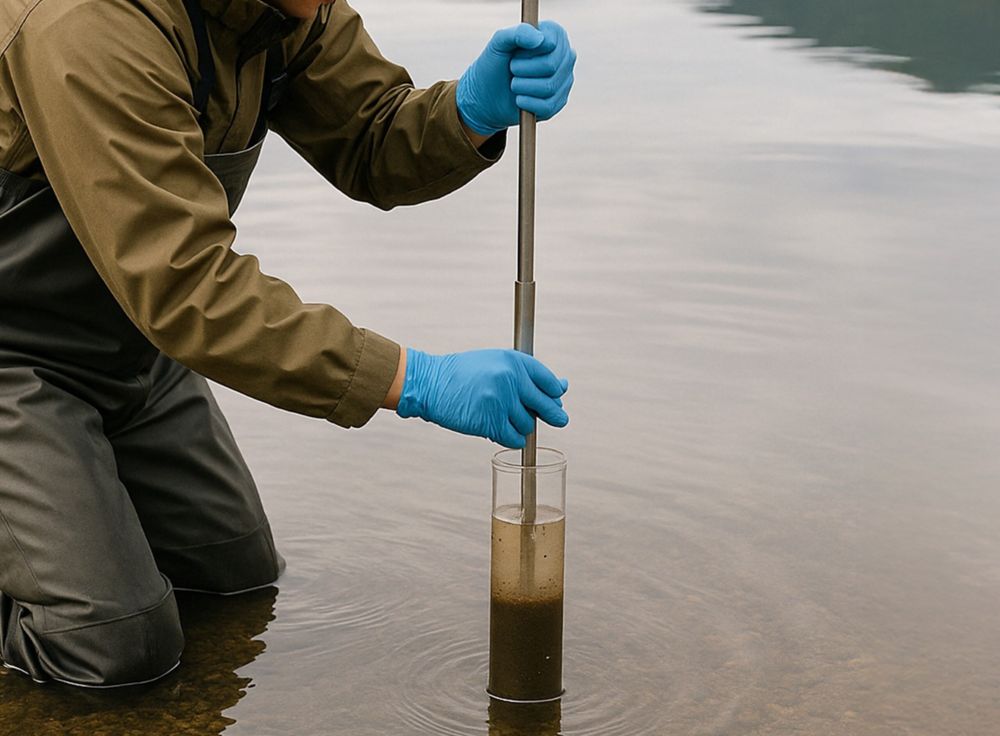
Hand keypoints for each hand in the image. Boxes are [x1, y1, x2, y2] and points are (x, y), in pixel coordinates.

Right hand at [396, 348, 568, 447]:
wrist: (431, 383)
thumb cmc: (463, 373)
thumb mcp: (496, 362)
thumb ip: (526, 374)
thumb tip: (561, 387)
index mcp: (514, 361)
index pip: (549, 381)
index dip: (555, 394)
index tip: (556, 400)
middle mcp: (510, 379)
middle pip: (546, 405)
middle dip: (555, 415)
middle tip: (560, 420)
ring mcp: (501, 401)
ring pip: (529, 424)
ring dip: (521, 426)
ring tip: (503, 417)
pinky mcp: (490, 422)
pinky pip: (515, 438)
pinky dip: (512, 438)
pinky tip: (502, 431)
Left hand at [457, 20, 576, 136]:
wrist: (487, 94)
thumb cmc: (495, 63)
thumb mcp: (499, 43)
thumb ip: (518, 33)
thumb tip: (539, 39)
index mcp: (555, 35)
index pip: (549, 43)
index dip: (526, 51)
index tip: (515, 53)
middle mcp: (565, 56)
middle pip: (550, 65)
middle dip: (522, 70)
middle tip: (512, 69)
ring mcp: (564, 81)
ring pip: (549, 87)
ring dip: (522, 86)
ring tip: (514, 84)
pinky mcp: (558, 103)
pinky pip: (547, 106)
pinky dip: (527, 103)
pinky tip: (519, 99)